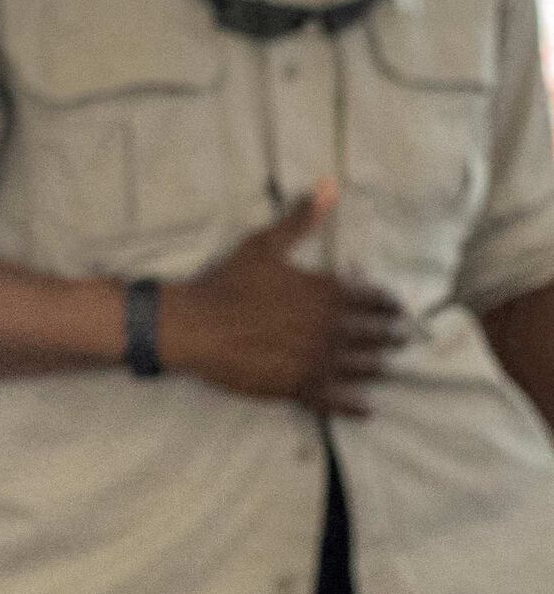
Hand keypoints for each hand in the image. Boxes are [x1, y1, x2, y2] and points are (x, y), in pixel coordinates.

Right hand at [161, 182, 405, 415]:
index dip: (388, 304)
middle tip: (402, 339)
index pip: (372, 300)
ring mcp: (314, 360)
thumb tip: (330, 185)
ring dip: (377, 367)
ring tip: (385, 367)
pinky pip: (334, 400)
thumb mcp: (264, 245)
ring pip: (360, 367)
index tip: (398, 308)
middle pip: (373, 335)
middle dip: (390, 336)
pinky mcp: (295, 386)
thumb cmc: (226, 284)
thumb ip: (301, 220)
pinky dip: (353, 405)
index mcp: (326, 294)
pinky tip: (366, 408)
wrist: (192, 326)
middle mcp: (328, 329)